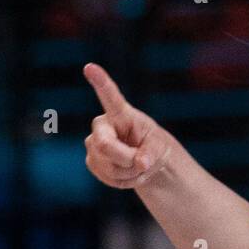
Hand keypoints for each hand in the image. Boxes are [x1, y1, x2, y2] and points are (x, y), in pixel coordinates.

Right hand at [83, 62, 173, 188]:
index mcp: (120, 113)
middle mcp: (101, 125)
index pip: (109, 96)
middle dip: (126, 159)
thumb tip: (141, 163)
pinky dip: (123, 181)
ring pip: (108, 166)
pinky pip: (108, 178)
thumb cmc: (152, 145)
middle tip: (142, 163)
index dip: (100, 82)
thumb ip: (151, 153)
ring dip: (129, 172)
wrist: (144, 161)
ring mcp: (93, 144)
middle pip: (105, 146)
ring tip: (136, 165)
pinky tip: (127, 172)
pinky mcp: (92, 161)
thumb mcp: (158, 148)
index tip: (90, 67)